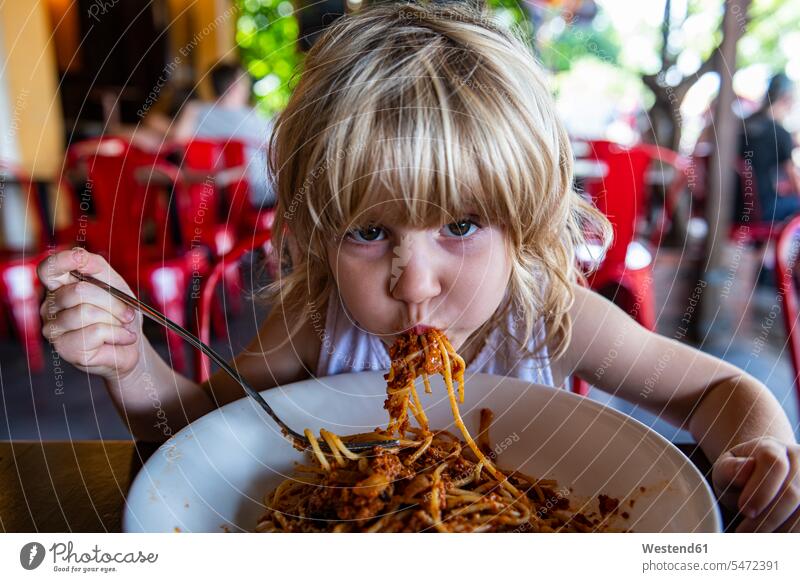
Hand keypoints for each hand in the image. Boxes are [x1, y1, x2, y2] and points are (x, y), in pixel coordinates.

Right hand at [37, 247, 142, 380]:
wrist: (132, 346)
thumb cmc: (120, 315)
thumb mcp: (114, 285)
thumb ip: (96, 266)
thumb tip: (79, 256)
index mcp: (59, 288)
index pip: (49, 269)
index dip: (62, 261)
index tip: (80, 259)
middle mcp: (50, 308)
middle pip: (79, 292)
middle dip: (112, 301)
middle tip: (127, 313)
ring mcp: (54, 330)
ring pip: (87, 312)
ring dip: (115, 319)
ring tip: (122, 326)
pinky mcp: (66, 348)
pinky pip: (95, 332)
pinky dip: (118, 334)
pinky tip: (122, 338)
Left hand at [712, 437, 799, 531]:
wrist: (759, 477)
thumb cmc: (738, 475)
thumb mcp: (725, 469)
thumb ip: (729, 469)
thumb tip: (746, 469)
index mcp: (771, 447)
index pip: (773, 463)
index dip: (761, 490)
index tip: (745, 511)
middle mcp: (798, 458)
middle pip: (792, 493)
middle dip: (768, 519)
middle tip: (746, 534)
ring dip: (781, 530)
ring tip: (758, 539)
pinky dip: (790, 533)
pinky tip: (774, 537)